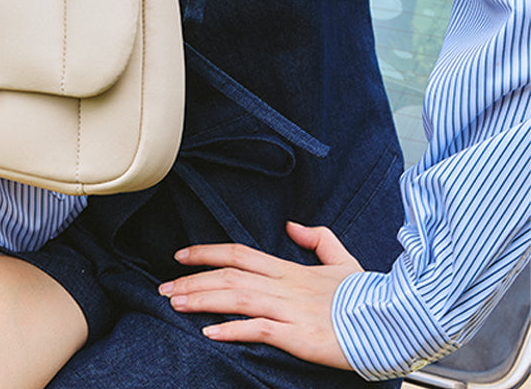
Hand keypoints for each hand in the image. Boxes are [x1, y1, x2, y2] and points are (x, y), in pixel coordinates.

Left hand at [158, 221, 360, 368]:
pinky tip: (210, 332)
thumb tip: (292, 225)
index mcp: (289, 269)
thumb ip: (317, 239)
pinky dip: (232, 329)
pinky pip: (259, 329)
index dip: (207, 253)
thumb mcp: (341, 259)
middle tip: (164, 286)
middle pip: (228, 275)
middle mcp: (283, 285)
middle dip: (192, 280)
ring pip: (236, 298)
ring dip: (202, 300)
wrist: (395, 318)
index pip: (238, 253)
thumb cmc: (367, 295)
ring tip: (175, 302)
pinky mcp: (299, 334)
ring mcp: (290, 309)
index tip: (181, 256)